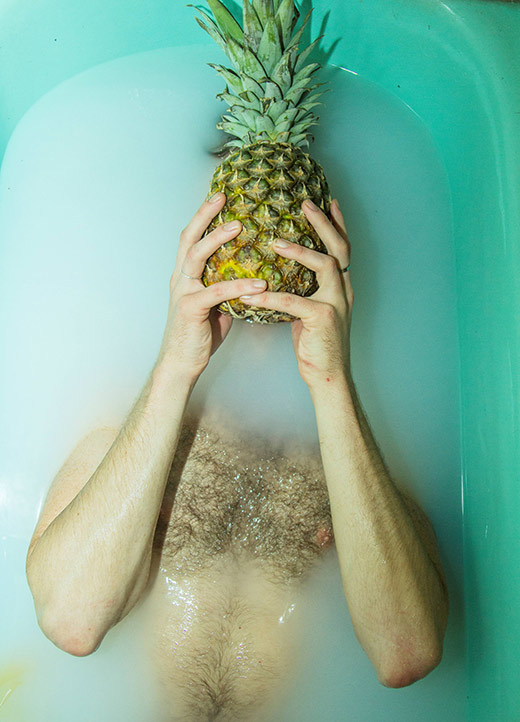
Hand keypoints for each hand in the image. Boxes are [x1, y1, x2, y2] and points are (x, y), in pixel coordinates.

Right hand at [155, 193, 266, 383]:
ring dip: (217, 239)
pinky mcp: (189, 309)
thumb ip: (228, 287)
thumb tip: (253, 275)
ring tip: (239, 226)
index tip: (220, 196)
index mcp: (186, 275)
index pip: (192, 237)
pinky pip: (215, 291)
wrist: (182, 364)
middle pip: (188, 237)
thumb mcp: (217, 305)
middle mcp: (180, 278)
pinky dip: (238, 286)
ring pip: (195, 256)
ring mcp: (182, 292)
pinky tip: (260, 284)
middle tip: (223, 197)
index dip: (203, 216)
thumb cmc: (200, 335)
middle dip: (204, 214)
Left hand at [240, 198, 353, 389]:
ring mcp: (337, 303)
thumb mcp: (310, 312)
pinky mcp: (324, 319)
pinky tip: (251, 294)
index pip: (342, 248)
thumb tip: (279, 275)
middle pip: (339, 248)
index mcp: (341, 287)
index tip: (326, 201)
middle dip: (323, 224)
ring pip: (324, 266)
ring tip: (275, 242)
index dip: (336, 224)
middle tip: (305, 204)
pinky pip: (295, 301)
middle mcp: (344, 290)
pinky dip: (272, 296)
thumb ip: (303, 291)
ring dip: (300, 251)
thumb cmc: (315, 344)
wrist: (328, 376)